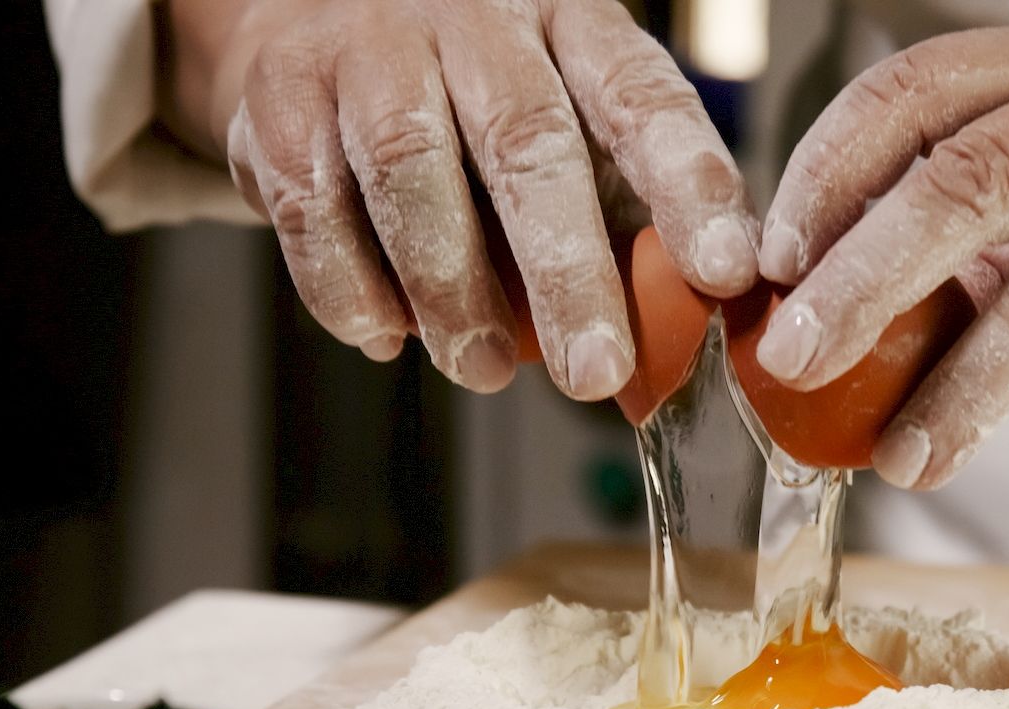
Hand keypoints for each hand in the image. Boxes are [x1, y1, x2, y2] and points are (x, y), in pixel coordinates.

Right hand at [167, 0, 757, 397]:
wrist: (314, 27)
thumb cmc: (476, 109)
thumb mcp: (567, 131)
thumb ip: (621, 217)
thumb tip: (686, 331)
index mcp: (571, 25)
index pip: (643, 100)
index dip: (689, 187)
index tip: (727, 272)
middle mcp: (474, 22)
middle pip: (526, 142)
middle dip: (566, 272)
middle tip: (595, 373)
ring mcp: (370, 53)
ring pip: (410, 170)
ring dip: (450, 292)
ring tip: (484, 370)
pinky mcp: (281, 104)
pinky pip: (313, 207)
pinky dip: (352, 288)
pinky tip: (388, 337)